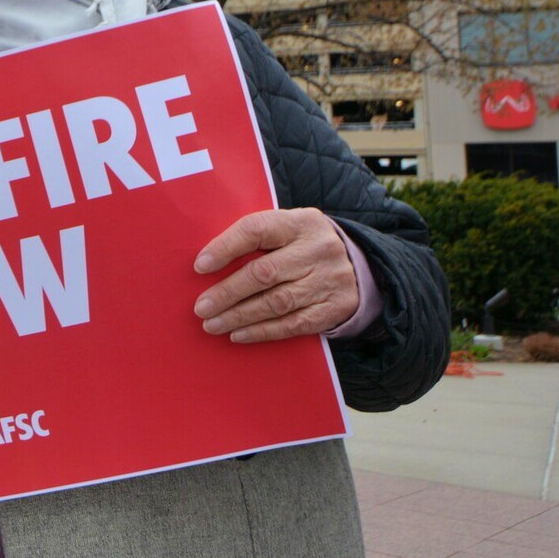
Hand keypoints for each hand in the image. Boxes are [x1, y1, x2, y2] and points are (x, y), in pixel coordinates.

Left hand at [192, 208, 357, 342]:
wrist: (358, 265)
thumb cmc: (302, 245)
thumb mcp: (286, 229)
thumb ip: (254, 239)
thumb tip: (206, 264)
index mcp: (300, 222)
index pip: (256, 230)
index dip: (225, 248)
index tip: (200, 266)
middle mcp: (318, 249)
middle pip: (264, 273)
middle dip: (227, 293)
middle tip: (201, 307)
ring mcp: (329, 279)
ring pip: (276, 302)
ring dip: (239, 316)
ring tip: (212, 324)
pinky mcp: (336, 307)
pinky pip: (293, 324)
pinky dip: (262, 331)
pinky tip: (238, 334)